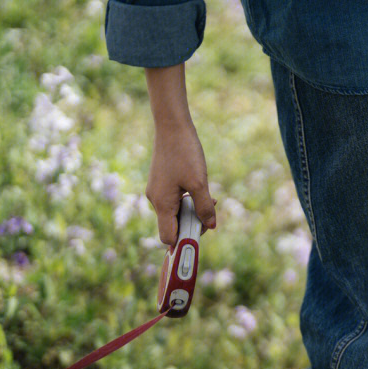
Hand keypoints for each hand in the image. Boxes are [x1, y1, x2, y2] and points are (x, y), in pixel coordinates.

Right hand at [148, 121, 215, 244]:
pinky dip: (190, 201)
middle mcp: (156, 201)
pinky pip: (176, 201)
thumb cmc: (184, 154)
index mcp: (162, 204)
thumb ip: (204, 207)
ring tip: (211, 199)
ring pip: (177, 213)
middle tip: (211, 212)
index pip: (168, 237)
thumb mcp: (199, 183)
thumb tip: (211, 226)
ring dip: (194, 211)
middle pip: (174, 226)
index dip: (184, 240)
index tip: (202, 234)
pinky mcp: (162, 184)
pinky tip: (202, 191)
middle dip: (194, 224)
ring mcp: (158, 192)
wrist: (172, 127)